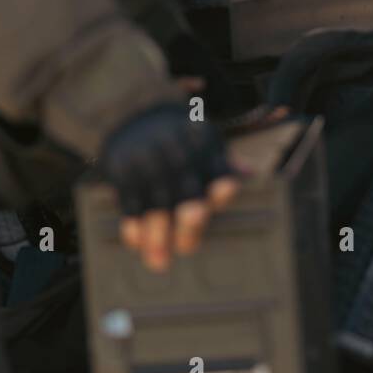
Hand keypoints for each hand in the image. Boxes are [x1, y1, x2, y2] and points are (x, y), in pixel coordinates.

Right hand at [99, 103, 240, 271]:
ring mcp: (148, 161)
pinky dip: (132, 223)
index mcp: (203, 146)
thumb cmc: (178, 138)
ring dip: (157, 235)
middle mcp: (177, 152)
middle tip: (187, 242)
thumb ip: (223, 164)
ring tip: (159, 262)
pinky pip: (128, 200)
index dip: (223, 182)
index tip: (227, 189)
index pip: (218, 169)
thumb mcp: (203, 141)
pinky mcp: (123, 169)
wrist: (131, 111)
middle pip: (187, 191)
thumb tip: (249, 174)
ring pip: (156, 203)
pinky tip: (136, 242)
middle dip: (189, 217)